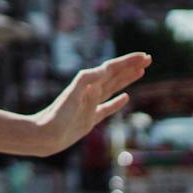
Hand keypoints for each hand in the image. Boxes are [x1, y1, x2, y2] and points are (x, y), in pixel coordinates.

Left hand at [32, 53, 151, 155]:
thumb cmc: (55, 116)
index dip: (128, 62)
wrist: (43, 136)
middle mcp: (90, 92)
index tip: (144, 56)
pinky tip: (126, 97)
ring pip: (113, 88)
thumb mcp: (71, 95)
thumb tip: (105, 69)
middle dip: (131, 66)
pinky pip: (107, 108)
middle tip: (149, 58)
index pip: (112, 69)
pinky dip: (117, 102)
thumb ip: (86, 80)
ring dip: (127, 79)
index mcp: (88, 84)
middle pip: (114, 75)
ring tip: (141, 71)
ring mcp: (90, 105)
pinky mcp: (90, 119)